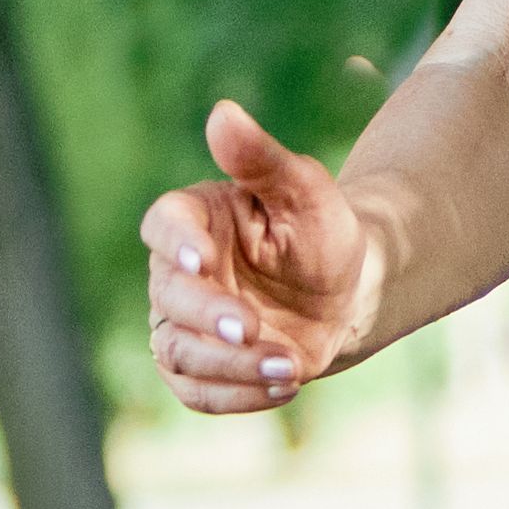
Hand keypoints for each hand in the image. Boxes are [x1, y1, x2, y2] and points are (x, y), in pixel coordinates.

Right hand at [139, 101, 375, 415]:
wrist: (344, 292)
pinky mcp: (201, 367)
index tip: (202, 258)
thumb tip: (222, 113)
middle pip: (169, 298)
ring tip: (290, 366)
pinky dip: (238, 396)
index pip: (164, 226)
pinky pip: (197, 392)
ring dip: (231, 365)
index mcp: (195, 219)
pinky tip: (287, 387)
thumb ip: (261, 158)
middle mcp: (179, 272)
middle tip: (254, 327)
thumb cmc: (320, 232)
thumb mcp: (305, 190)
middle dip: (209, 317)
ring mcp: (184, 324)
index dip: (176, 243)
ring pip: (179, 353)